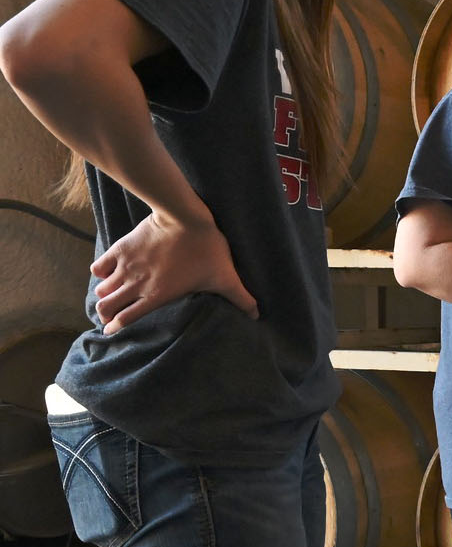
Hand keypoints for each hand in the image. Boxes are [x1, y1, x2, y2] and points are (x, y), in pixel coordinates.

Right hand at [92, 211, 256, 334]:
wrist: (185, 217)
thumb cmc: (207, 248)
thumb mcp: (225, 276)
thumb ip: (239, 298)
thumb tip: (257, 315)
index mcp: (156, 295)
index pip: (127, 319)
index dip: (116, 327)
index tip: (112, 330)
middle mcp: (135, 284)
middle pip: (106, 306)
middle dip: (105, 313)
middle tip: (108, 315)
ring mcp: (125, 266)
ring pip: (101, 289)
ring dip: (103, 294)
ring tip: (108, 296)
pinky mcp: (120, 248)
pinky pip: (99, 266)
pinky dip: (100, 272)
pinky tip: (107, 272)